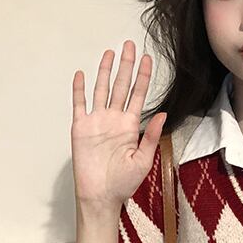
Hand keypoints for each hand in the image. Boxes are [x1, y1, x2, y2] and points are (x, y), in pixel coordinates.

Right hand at [71, 40, 166, 210]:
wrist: (101, 196)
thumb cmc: (123, 183)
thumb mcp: (143, 160)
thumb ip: (151, 136)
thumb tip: (162, 114)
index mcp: (130, 126)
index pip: (138, 95)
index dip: (144, 77)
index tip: (148, 59)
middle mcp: (114, 119)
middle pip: (120, 86)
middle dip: (126, 66)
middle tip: (130, 45)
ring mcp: (96, 122)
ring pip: (101, 90)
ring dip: (105, 71)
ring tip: (110, 52)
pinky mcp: (80, 128)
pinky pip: (79, 104)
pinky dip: (80, 90)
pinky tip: (82, 74)